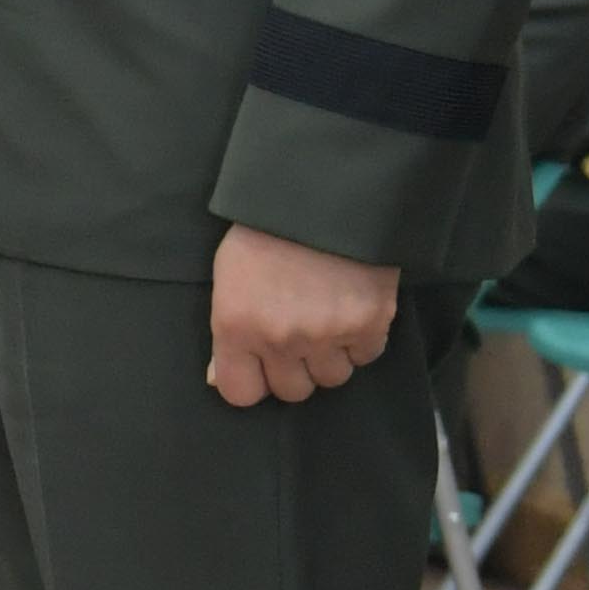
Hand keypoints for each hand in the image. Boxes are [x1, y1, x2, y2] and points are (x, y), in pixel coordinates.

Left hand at [205, 223, 399, 408]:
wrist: (324, 195)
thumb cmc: (266, 231)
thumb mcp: (228, 276)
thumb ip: (227, 331)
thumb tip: (218, 377)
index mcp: (236, 326)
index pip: (241, 394)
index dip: (252, 381)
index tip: (259, 366)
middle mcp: (280, 338)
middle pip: (292, 391)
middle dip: (294, 368)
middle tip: (297, 334)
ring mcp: (327, 334)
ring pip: (333, 378)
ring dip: (330, 356)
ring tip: (325, 317)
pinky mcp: (370, 323)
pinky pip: (366, 355)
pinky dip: (361, 339)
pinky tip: (350, 308)